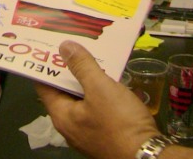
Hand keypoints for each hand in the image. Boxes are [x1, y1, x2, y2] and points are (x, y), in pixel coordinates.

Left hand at [36, 41, 157, 158]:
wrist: (149, 157)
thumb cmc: (120, 122)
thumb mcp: (100, 88)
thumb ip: (81, 66)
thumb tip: (63, 46)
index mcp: (62, 116)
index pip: (44, 85)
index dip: (45, 65)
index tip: (48, 45)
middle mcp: (71, 126)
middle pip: (63, 92)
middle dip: (68, 69)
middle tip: (72, 44)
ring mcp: (88, 132)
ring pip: (82, 99)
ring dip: (86, 79)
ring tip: (91, 55)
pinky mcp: (105, 135)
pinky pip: (96, 108)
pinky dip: (99, 92)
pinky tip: (109, 78)